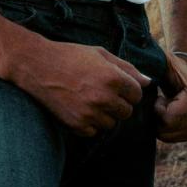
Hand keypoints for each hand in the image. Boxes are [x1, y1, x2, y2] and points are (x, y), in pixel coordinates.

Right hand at [11, 39, 149, 136]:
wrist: (38, 66)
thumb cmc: (71, 56)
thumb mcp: (101, 54)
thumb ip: (127, 68)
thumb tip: (148, 82)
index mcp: (113, 78)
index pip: (137, 94)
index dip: (129, 89)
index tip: (117, 84)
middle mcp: (103, 98)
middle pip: (126, 112)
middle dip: (119, 103)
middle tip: (102, 92)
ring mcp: (89, 113)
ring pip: (111, 124)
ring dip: (105, 114)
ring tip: (89, 98)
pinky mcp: (76, 125)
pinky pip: (94, 131)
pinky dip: (90, 123)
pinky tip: (80, 108)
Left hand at [154, 50, 186, 142]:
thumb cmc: (172, 69)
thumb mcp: (165, 61)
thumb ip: (156, 61)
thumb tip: (142, 66)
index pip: (167, 118)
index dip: (158, 108)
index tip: (160, 96)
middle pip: (166, 130)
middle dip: (157, 117)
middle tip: (162, 103)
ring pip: (168, 137)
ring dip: (160, 122)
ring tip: (166, 108)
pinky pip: (172, 139)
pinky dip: (165, 129)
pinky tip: (169, 115)